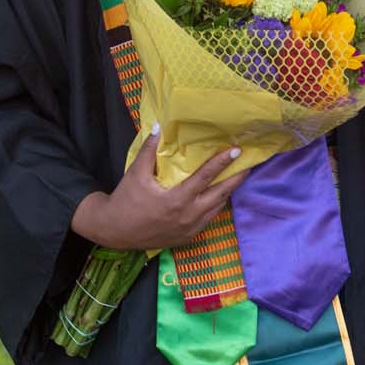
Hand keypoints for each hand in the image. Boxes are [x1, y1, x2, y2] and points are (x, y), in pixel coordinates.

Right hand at [73, 126, 242, 248]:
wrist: (115, 231)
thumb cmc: (126, 201)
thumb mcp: (136, 174)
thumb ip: (149, 151)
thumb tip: (158, 126)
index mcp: (177, 200)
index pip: (206, 178)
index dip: (222, 163)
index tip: (236, 151)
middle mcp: (188, 216)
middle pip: (221, 195)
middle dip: (236, 179)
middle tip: (248, 164)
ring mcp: (190, 229)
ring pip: (218, 209)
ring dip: (227, 193)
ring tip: (237, 177)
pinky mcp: (188, 237)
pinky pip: (209, 220)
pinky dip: (216, 206)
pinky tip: (218, 196)